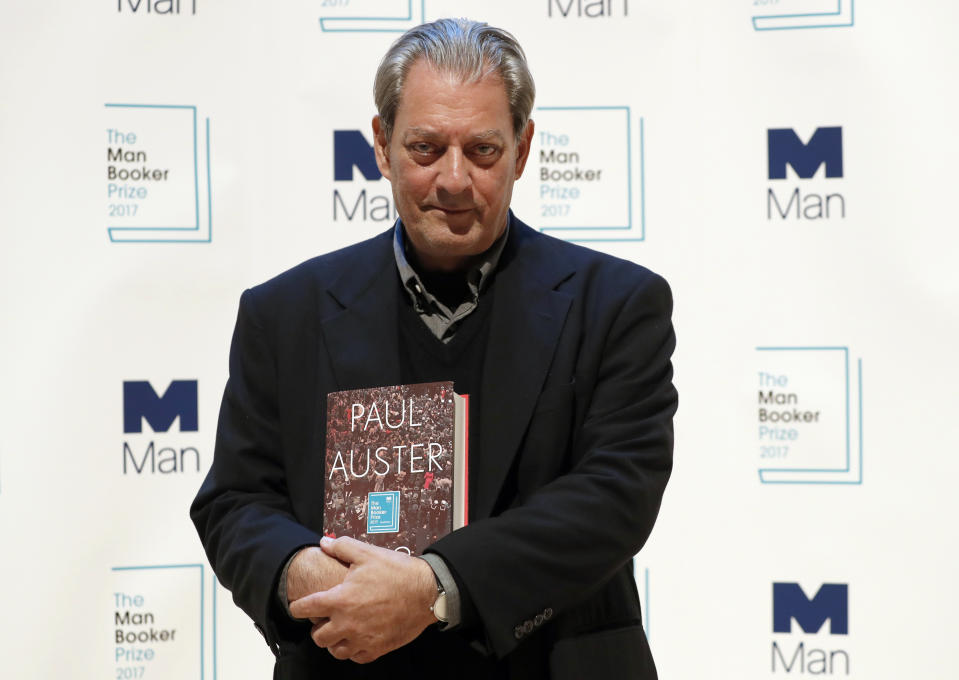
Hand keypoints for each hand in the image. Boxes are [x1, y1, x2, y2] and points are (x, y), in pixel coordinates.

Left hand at [288, 536, 437, 663]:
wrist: (426, 591)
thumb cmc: (397, 572)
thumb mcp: (367, 553)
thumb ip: (342, 547)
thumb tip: (324, 543)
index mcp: (341, 600)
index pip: (306, 609)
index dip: (297, 607)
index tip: (297, 606)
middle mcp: (348, 623)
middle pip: (318, 637)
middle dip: (316, 627)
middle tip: (323, 619)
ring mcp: (363, 639)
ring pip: (335, 651)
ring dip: (333, 641)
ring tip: (339, 630)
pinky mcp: (378, 648)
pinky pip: (356, 657)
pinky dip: (352, 650)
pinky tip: (356, 639)